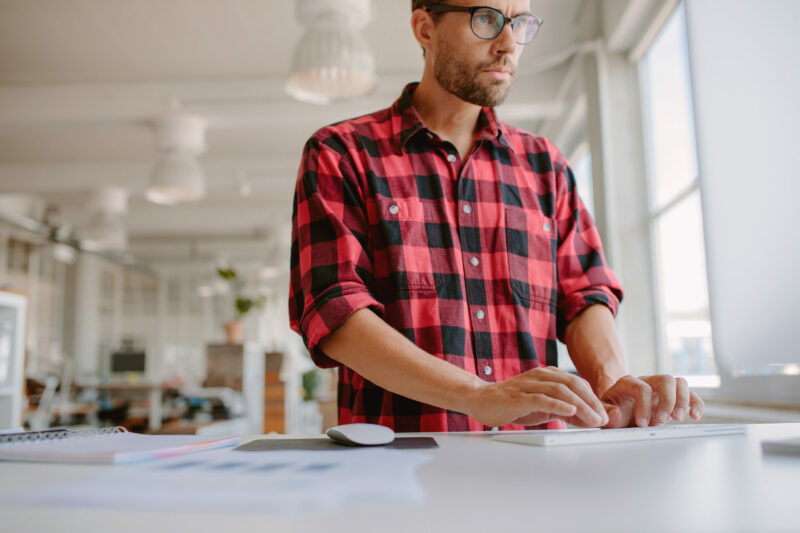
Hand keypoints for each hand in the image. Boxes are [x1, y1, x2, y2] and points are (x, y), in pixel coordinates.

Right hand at [466, 366, 608, 427]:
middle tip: (603, 419)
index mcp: (547, 375)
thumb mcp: (543, 407)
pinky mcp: (518, 396)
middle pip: (572, 384)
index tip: (604, 415)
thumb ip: (564, 411)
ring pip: (560, 390)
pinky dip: (558, 404)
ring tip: (593, 419)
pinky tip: (570, 411)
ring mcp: (528, 384)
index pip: (576, 383)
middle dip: (591, 402)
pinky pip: (541, 398)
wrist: (481, 400)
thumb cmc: (512, 403)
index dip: (593, 398)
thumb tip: (588, 420)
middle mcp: (540, 376)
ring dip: (580, 405)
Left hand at [600, 375, 704, 427]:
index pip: (641, 388)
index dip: (644, 406)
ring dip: (682, 401)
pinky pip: (690, 394)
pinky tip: (694, 416)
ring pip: (679, 382)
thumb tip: (616, 413)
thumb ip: (608, 414)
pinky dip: (695, 403)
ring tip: (676, 419)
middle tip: (662, 421)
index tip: (642, 424)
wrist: (620, 411)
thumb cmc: (614, 411)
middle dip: (667, 401)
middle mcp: (647, 381)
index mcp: (628, 383)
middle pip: (665, 379)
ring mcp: (661, 388)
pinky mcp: (673, 397)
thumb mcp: (605, 413)